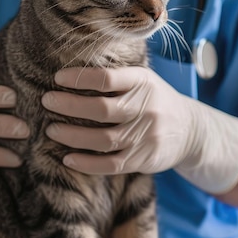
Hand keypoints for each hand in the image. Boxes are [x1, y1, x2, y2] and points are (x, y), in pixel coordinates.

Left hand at [42, 66, 237, 193]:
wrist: (190, 130)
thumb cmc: (155, 100)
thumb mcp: (144, 80)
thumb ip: (117, 77)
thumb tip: (71, 73)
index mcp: (144, 82)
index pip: (108, 78)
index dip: (80, 78)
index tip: (58, 78)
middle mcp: (147, 108)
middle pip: (102, 109)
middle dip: (69, 106)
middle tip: (47, 101)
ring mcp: (146, 135)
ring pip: (103, 139)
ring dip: (73, 136)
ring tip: (51, 130)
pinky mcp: (144, 159)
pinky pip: (111, 164)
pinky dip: (87, 163)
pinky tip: (68, 159)